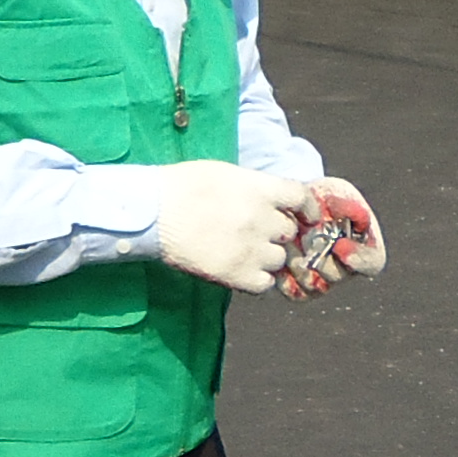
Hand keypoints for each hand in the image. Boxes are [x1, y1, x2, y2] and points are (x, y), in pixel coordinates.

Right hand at [154, 161, 315, 292]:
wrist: (152, 212)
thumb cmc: (180, 187)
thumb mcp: (224, 173)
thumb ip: (254, 186)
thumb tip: (272, 198)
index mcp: (260, 190)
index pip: (302, 199)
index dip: (305, 208)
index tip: (304, 215)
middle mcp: (261, 219)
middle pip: (289, 232)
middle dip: (277, 232)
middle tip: (258, 232)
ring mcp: (251, 249)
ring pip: (279, 259)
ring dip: (267, 257)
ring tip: (245, 252)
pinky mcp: (237, 274)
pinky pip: (264, 283)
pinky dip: (257, 279)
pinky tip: (242, 269)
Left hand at [277, 178, 386, 296]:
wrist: (294, 208)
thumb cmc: (323, 201)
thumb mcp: (337, 193)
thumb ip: (347, 203)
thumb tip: (360, 219)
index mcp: (365, 249)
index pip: (371, 263)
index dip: (358, 258)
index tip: (340, 245)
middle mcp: (346, 270)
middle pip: (336, 275)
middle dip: (318, 255)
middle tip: (304, 236)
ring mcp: (324, 282)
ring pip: (313, 285)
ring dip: (298, 261)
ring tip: (289, 239)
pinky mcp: (301, 289)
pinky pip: (294, 291)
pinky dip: (284, 274)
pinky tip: (280, 252)